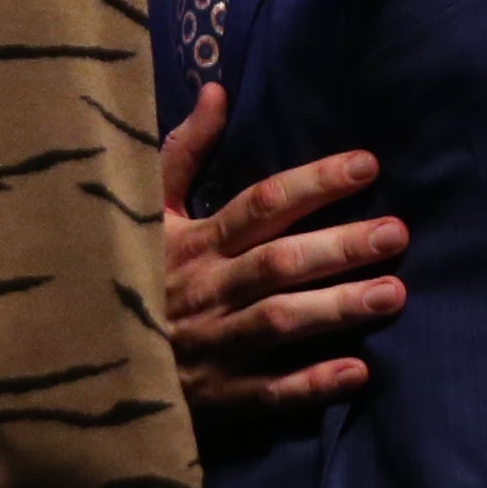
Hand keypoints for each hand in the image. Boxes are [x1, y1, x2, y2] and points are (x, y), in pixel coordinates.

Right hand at [160, 84, 407, 428]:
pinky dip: (312, 382)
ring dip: (336, 307)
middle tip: (395, 232)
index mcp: (195, 242)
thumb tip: (218, 92)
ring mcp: (215, 345)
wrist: (91, 364)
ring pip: (279, 322)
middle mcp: (208, 289)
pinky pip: (270, 391)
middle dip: (338, 246)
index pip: (260, 204)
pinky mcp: (221, 396)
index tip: (366, 166)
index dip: (313, 183)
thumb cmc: (134, 275)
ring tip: (393, 294)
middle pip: (279, 262)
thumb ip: (185, 153)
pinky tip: (360, 369)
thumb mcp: (148, 211)